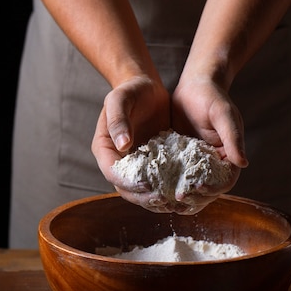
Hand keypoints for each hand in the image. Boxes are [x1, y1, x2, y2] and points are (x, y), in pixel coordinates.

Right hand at [92, 75, 170, 206]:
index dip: (128, 182)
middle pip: (126, 189)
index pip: (112, 173)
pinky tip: (184, 192)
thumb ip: (118, 121)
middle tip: (164, 199)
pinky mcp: (152, 165)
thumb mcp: (120, 99)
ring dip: (157, 200)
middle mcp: (118, 162)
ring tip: (175, 202)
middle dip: (144, 197)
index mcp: (105, 150)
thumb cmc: (130, 90)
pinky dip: (169, 190)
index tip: (146, 184)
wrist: (146, 88)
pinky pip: (158, 183)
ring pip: (142, 191)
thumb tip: (122, 145)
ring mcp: (135, 165)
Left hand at [170, 75, 247, 211]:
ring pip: (190, 188)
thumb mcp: (223, 114)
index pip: (224, 182)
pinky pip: (174, 177)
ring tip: (163, 201)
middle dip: (192, 198)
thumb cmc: (212, 97)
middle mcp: (214, 164)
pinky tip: (153, 187)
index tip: (194, 189)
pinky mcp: (180, 160)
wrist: (194, 86)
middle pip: (207, 191)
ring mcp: (196, 164)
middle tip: (174, 200)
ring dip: (178, 197)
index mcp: (229, 157)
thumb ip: (233, 137)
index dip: (211, 189)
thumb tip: (243, 163)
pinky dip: (166, 185)